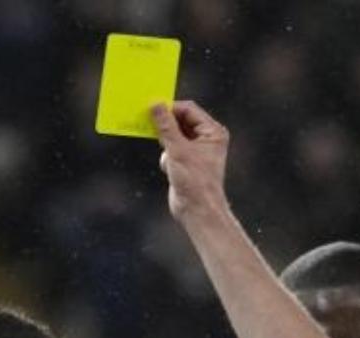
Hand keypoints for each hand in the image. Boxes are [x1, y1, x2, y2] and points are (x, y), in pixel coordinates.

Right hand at [152, 100, 232, 222]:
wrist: (197, 210)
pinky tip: (169, 168)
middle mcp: (206, 138)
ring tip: (167, 155)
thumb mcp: (177, 149)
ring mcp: (196, 150)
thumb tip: (155, 104)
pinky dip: (166, 157)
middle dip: (165, 125)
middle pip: (180, 121)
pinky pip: (171, 150)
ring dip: (166, 144)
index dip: (170, 108)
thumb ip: (165, 126)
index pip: (188, 110)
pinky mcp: (185, 162)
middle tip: (147, 121)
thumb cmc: (195, 180)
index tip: (150, 108)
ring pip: (173, 136)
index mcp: (212, 131)